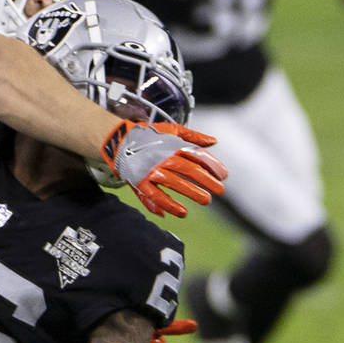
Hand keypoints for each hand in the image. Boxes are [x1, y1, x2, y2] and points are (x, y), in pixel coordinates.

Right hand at [100, 121, 226, 217]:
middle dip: (207, 181)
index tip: (224, 175)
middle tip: (220, 190)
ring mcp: (152, 170)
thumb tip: (214, 141)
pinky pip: (155, 195)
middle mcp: (164, 157)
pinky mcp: (141, 182)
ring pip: (175, 183)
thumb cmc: (149, 136)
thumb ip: (193, 136)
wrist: (119, 141)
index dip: (212, 165)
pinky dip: (168, 205)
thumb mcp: (172, 130)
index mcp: (173, 144)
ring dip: (192, 192)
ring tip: (206, 200)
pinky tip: (182, 212)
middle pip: (189, 170)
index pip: (197, 155)